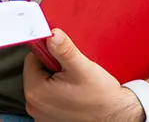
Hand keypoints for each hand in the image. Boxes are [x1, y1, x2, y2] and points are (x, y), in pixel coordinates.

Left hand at [23, 29, 143, 121]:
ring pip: (42, 84)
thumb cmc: (101, 97)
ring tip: (74, 84)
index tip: (62, 58)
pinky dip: (57, 92)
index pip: (31, 59)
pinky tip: (73, 94)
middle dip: (51, 68)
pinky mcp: (50, 118)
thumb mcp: (82, 68)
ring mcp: (41, 114)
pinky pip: (48, 97)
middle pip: (36, 72)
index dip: (48, 54)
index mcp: (35, 92)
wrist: (117, 115)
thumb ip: (64, 50)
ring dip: (55, 80)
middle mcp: (34, 105)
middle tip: (71, 73)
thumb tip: (52, 35)